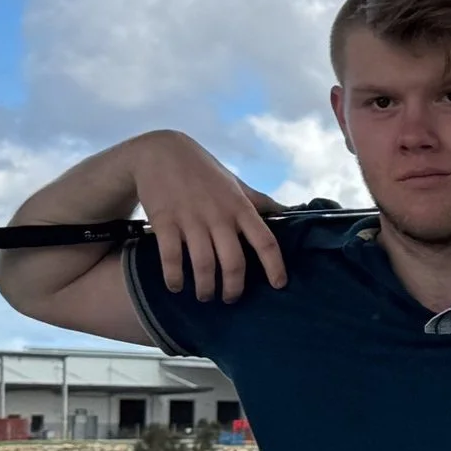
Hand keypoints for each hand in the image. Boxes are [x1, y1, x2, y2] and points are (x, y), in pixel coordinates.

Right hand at [131, 132, 287, 301]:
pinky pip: (171, 258)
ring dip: (205, 288)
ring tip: (205, 296)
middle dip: (233, 287)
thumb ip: (259, 202)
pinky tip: (176, 286)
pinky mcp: (164, 222)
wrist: (160, 152)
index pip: (266, 242)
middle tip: (230, 299)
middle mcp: (219, 216)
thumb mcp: (236, 184)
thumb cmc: (204, 172)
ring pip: (204, 265)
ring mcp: (191, 220)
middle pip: (234, 262)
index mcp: (240, 207)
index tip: (279, 285)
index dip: (275, 267)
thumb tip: (290, 212)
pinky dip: (174, 278)